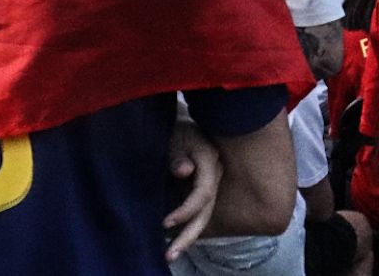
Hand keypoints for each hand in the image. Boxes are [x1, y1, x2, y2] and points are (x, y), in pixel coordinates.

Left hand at [163, 119, 223, 260]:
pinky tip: (170, 239)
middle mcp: (214, 176)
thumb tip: (184, 171)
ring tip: (169, 254)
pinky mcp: (199, 188)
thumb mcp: (174, 135)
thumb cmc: (175, 127)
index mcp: (210, 162)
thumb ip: (178, 153)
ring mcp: (209, 183)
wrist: (178, 123)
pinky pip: (195, 212)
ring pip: (203, 215)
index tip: (164, 223)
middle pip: (206, 212)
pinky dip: (184, 226)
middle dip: (188, 235)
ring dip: (186, 236)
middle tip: (169, 256)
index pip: (203, 194)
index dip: (185, 211)